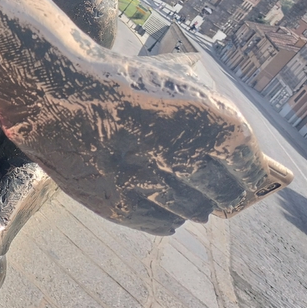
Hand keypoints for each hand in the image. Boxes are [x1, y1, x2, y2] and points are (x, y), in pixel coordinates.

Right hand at [5, 59, 292, 234]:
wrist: (59, 91)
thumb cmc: (119, 85)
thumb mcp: (174, 88)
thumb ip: (207, 121)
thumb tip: (232, 161)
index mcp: (207, 120)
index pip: (248, 165)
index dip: (247, 170)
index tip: (244, 174)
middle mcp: (184, 155)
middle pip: (223, 192)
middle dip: (223, 190)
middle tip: (219, 189)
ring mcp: (151, 185)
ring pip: (193, 210)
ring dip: (194, 203)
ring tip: (183, 191)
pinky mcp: (121, 205)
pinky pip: (161, 223)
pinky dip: (166, 215)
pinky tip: (158, 199)